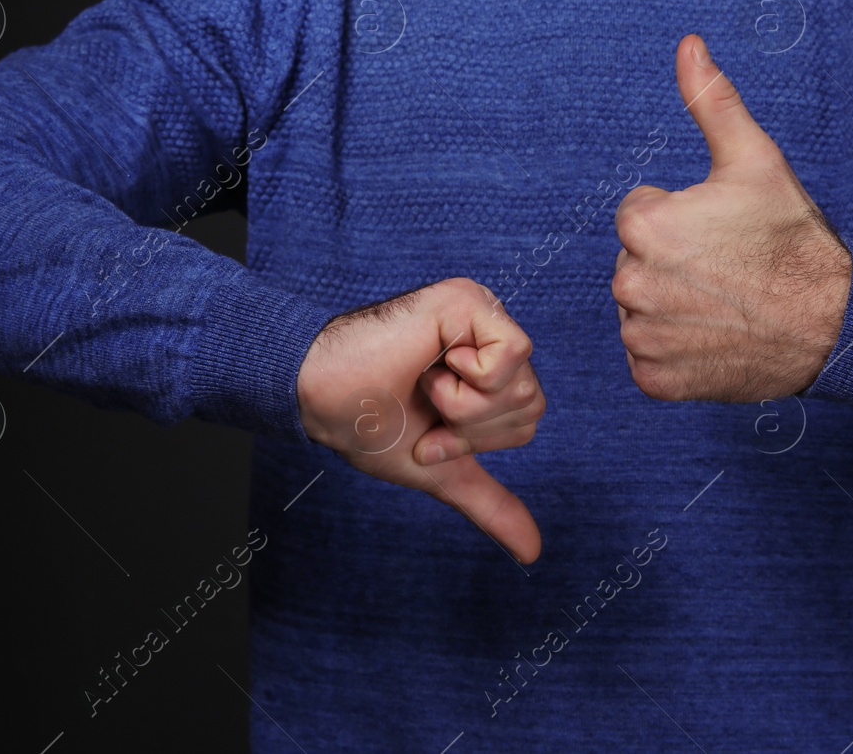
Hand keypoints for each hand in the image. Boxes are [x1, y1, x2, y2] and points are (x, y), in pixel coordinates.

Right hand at [296, 277, 544, 562]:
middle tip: (425, 408)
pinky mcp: (470, 299)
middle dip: (472, 427)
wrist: (320, 398)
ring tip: (423, 383)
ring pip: (522, 384)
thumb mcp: (441, 469)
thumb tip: (533, 553)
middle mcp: (491, 333)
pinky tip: (430, 362)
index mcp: (490, 364)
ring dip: (463, 405)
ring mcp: (483, 311)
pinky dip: (467, 379)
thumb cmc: (368, 424)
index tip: (427, 433)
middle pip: (531, 403)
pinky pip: (512, 354)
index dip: (476, 441)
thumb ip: (488, 501)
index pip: (527, 418)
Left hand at [612, 34, 851, 402]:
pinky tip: (715, 337)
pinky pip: (647, 358)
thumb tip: (687, 44)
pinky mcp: (656, 380)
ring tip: (723, 302)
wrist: (836, 325)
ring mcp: (644, 337)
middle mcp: (632, 285)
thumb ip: (710, 100)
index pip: (639, 215)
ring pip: (640, 309)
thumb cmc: (793, 240)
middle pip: (635, 262)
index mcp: (644, 228)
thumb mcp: (754, 159)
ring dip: (671, 306)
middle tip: (727, 268)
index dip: (682, 218)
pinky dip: (674, 351)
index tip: (722, 232)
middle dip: (672, 262)